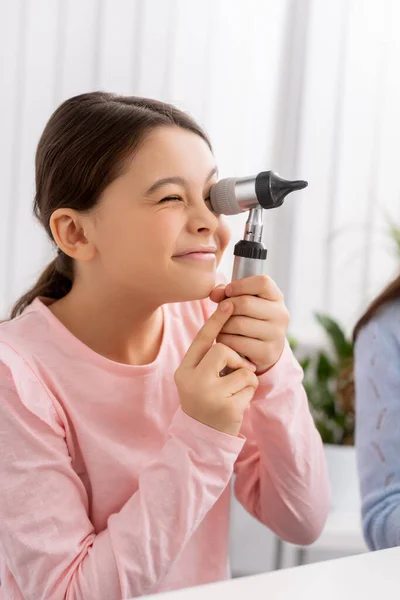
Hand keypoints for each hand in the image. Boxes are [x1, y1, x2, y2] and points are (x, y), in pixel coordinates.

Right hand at [175, 300, 258, 436]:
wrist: (202, 438)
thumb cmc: (204, 401)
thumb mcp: (198, 378)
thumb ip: (207, 358)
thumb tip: (227, 328)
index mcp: (184, 370)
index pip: (201, 339)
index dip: (216, 320)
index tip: (228, 303)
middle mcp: (192, 381)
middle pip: (222, 349)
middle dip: (235, 358)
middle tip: (236, 371)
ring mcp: (209, 395)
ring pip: (241, 368)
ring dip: (245, 378)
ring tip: (236, 391)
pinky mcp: (226, 408)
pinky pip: (249, 386)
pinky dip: (249, 392)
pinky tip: (239, 403)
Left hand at [209, 275, 289, 374]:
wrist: (264, 350)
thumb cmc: (248, 319)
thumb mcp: (242, 302)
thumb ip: (226, 293)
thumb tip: (214, 294)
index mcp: (276, 298)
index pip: (262, 282)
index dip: (240, 284)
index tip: (228, 291)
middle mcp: (281, 315)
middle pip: (245, 303)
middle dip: (225, 307)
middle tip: (220, 313)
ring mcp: (276, 335)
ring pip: (238, 324)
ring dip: (222, 325)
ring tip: (221, 327)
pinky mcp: (267, 353)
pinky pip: (236, 343)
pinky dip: (225, 340)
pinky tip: (225, 339)